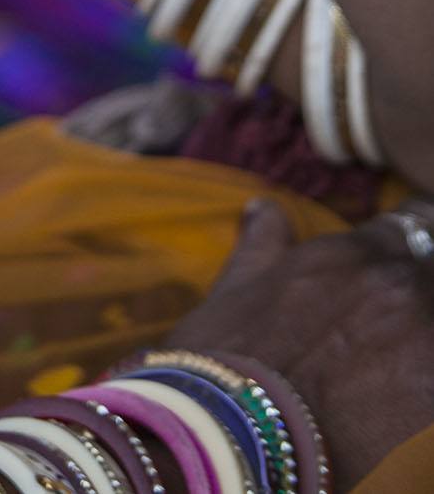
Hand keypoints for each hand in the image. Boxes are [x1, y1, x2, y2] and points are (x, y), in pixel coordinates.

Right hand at [167, 200, 433, 489]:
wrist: (237, 432)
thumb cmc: (228, 357)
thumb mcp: (238, 287)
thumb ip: (263, 243)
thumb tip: (264, 208)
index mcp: (355, 252)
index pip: (411, 228)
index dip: (401, 253)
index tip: (392, 274)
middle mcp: (398, 284)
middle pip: (432, 275)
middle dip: (417, 295)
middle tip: (392, 328)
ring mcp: (425, 340)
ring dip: (422, 336)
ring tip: (396, 364)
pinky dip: (427, 384)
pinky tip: (407, 402)